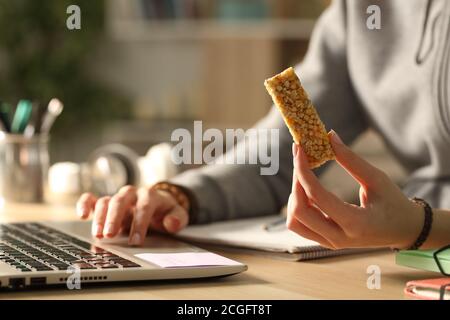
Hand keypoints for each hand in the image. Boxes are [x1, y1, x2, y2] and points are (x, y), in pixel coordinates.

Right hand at [76, 185, 188, 245]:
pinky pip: (92, 199)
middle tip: (110, 235)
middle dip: (114, 218)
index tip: (135, 242)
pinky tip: (81, 215)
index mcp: (150, 195)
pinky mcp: (107, 202)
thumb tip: (171, 223)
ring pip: (106, 202)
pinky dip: (85, 204)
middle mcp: (132, 193)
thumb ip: (178, 218)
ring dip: (99, 218)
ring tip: (98, 234)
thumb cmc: (166, 211)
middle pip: (121, 202)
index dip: (139, 225)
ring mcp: (118, 197)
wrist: (159, 202)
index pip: (144, 208)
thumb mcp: (178, 214)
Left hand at [287, 130, 422, 249]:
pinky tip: (308, 191)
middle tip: (300, 160)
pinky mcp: (324, 241)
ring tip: (305, 177)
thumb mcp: (377, 179)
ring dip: (294, 197)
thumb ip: (351, 160)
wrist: (403, 230)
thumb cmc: (393, 203)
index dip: (303, 170)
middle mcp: (339, 238)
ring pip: (294, 222)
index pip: (317, 196)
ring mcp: (330, 243)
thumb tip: (329, 136)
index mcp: (356, 223)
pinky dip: (297, 206)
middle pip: (299, 212)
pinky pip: (299, 225)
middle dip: (296, 183)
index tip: (299, 150)